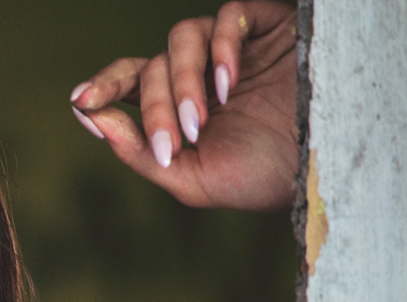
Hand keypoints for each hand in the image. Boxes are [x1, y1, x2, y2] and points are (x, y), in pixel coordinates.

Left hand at [70, 1, 298, 211]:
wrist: (325, 169)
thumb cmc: (261, 180)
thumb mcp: (190, 179)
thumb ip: (138, 153)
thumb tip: (91, 119)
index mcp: (178, 105)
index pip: (129, 81)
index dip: (103, 85)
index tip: (80, 101)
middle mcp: (199, 71)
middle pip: (152, 66)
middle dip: (154, 106)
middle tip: (175, 143)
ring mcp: (232, 47)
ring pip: (181, 38)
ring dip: (182, 81)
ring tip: (202, 120)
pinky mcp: (268, 25)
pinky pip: (228, 15)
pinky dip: (219, 48)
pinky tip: (228, 84)